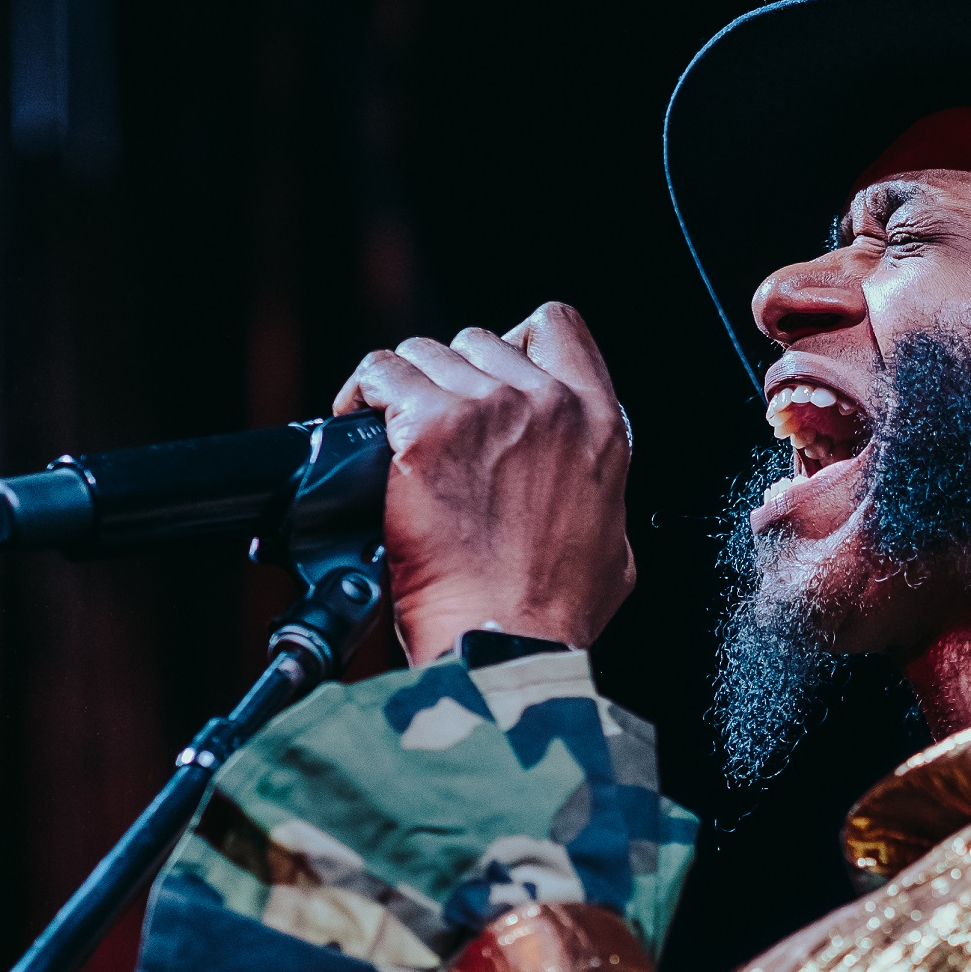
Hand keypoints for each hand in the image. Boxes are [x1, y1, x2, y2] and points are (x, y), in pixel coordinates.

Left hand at [332, 302, 634, 666]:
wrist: (504, 644)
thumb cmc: (552, 614)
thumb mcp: (612, 546)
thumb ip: (596, 495)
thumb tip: (576, 485)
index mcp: (600, 426)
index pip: (558, 327)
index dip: (517, 340)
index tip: (492, 373)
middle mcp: (547, 405)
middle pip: (480, 341)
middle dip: (453, 379)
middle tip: (436, 429)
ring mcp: (486, 410)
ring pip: (424, 355)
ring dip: (405, 389)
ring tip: (393, 433)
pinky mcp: (427, 429)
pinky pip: (380, 375)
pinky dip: (362, 394)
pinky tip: (358, 425)